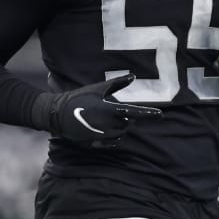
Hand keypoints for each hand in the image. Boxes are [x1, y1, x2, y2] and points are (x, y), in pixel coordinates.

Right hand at [43, 73, 159, 146]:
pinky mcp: (96, 143)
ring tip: (107, 119)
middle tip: (113, 111)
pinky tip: (107, 130)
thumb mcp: (98, 88)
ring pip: (121, 133)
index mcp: (109, 109)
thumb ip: (117, 83)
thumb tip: (133, 76)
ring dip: (119, 127)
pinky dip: (114, 137)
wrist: (58, 114)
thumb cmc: (79, 98)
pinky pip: (113, 142)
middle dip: (125, 119)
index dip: (148, 114)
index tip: (160, 115)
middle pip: (128, 124)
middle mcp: (107, 124)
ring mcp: (102, 135)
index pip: (134, 112)